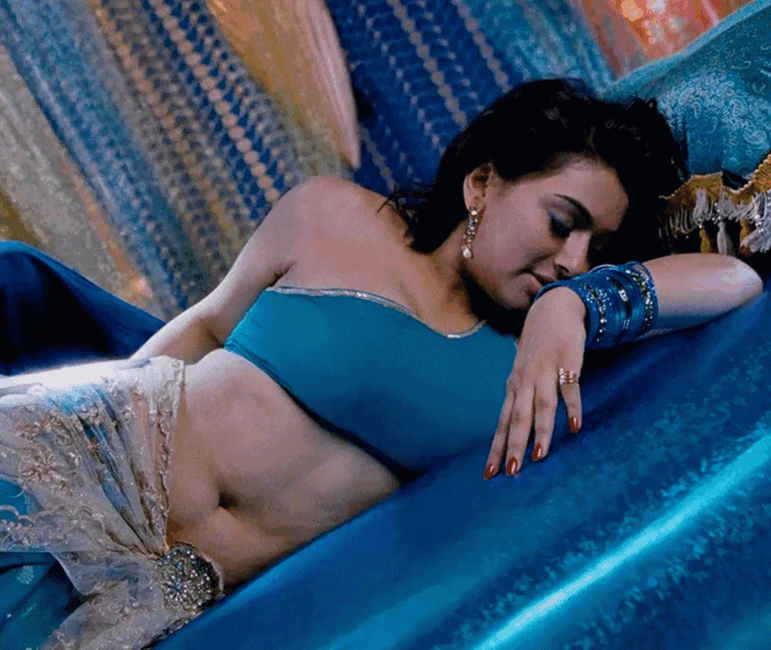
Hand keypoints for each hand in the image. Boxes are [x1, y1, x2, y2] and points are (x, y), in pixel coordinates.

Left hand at [484, 288, 585, 478]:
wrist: (552, 311)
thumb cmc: (536, 351)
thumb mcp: (523, 376)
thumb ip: (521, 402)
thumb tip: (514, 434)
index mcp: (514, 388)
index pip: (502, 423)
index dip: (496, 448)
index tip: (489, 474)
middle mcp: (525, 382)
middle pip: (518, 418)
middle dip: (514, 446)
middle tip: (510, 472)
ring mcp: (545, 372)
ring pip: (541, 406)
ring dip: (540, 431)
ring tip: (539, 456)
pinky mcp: (567, 363)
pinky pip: (570, 388)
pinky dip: (572, 407)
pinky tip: (574, 426)